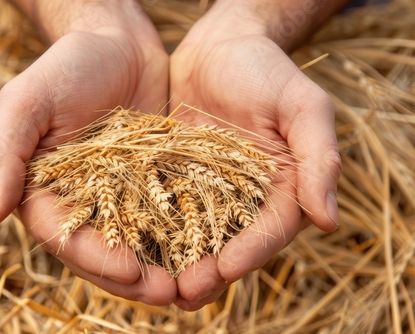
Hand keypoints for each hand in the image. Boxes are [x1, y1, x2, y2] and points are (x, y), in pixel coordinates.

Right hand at [0, 0, 176, 305]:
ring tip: (194, 284)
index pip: (66, 238)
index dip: (96, 259)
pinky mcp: (152, 181)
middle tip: (169, 294)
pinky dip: (182, 236)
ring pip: (138, 242)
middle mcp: (82, 200)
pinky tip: (206, 250)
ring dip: (162, 266)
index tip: (129, 273)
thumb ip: (5, 153)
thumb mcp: (28, 101)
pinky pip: (166, 215)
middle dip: (134, 278)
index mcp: (45, 190)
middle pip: (105, 251)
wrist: (118, 44)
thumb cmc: (68, 66)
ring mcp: (120, 194)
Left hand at [169, 0, 342, 309]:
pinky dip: (152, 231)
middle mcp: (245, 198)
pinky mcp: (177, 177)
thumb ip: (319, 159)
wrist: (221, 47)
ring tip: (156, 286)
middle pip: (230, 244)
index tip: (226, 269)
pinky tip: (133, 246)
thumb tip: (329, 221)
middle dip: (209, 272)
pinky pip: (166, 209)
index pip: (270, 230)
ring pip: (195, 237)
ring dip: (178, 263)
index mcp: (282, 188)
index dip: (250, 253)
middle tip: (183, 293)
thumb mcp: (302, 107)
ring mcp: (208, 190)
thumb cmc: (267, 71)